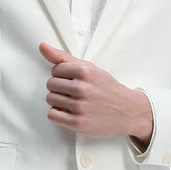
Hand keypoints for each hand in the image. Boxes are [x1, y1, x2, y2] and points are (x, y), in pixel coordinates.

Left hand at [39, 41, 153, 141]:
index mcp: (84, 71)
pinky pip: (52, 115)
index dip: (62, 75)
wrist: (128, 112)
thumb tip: (42, 46)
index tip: (72, 80)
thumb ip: (64, 57)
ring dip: (58, 101)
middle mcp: (82, 88)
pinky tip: (68, 112)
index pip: (55, 69)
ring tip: (72, 102)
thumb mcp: (90, 68)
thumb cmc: (107, 89)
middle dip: (59, 88)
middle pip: (50, 84)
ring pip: (50, 99)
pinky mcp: (78, 122)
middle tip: (73, 92)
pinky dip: (58, 113)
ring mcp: (80, 106)